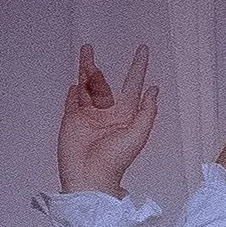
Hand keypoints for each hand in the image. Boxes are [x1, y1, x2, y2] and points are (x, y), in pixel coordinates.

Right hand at [58, 43, 158, 195]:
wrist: (89, 177)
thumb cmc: (116, 160)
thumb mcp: (138, 135)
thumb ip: (146, 111)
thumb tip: (153, 89)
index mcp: (125, 115)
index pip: (132, 85)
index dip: (138, 67)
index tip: (143, 49)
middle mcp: (106, 114)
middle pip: (102, 84)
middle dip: (96, 69)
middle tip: (89, 50)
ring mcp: (88, 117)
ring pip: (86, 88)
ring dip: (84, 72)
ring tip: (83, 55)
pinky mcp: (71, 121)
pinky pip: (72, 102)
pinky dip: (74, 92)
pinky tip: (75, 83)